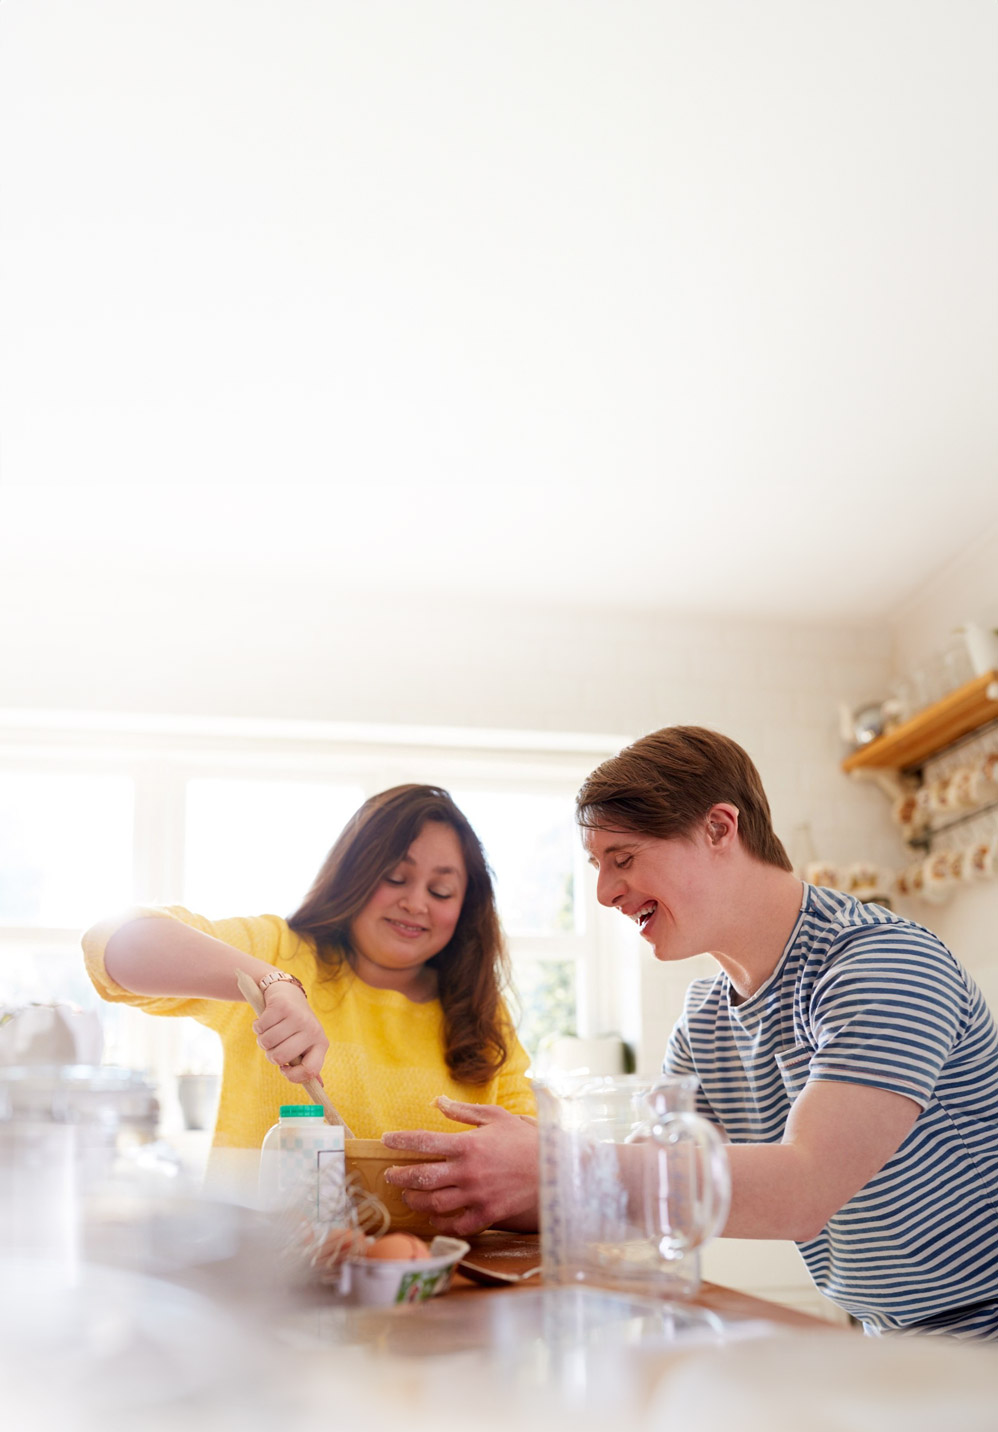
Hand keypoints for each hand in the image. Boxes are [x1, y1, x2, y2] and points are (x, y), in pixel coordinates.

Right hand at [252, 981, 328, 1086]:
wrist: (287, 993)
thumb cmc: (295, 1025)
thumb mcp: (306, 1043)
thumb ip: (309, 1063)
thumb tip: (319, 1086)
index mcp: (321, 1043)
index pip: (310, 1070)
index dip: (293, 1076)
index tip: (284, 1069)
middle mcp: (312, 1029)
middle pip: (280, 1057)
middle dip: (270, 1054)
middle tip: (274, 1045)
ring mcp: (297, 1017)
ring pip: (267, 1043)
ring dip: (262, 1039)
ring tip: (271, 1030)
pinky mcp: (282, 1006)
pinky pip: (259, 1028)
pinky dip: (257, 1026)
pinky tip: (265, 1019)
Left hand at [381, 1096, 538, 1237]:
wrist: (555, 1169)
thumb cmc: (525, 1140)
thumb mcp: (496, 1117)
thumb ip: (464, 1112)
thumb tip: (438, 1102)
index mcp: (468, 1144)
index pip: (424, 1140)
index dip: (401, 1141)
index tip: (386, 1141)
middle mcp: (467, 1172)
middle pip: (422, 1177)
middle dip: (401, 1176)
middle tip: (391, 1175)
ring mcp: (476, 1196)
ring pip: (433, 1203)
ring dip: (415, 1199)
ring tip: (408, 1195)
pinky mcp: (486, 1214)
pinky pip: (456, 1223)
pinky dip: (440, 1221)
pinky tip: (434, 1215)